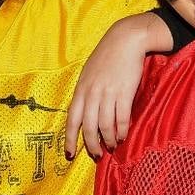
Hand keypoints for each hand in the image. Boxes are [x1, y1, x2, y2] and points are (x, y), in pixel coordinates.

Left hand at [65, 13, 154, 158]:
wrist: (125, 40)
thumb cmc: (106, 57)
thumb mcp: (88, 74)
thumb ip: (85, 93)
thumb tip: (84, 115)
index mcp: (80, 90)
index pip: (72, 120)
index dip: (70, 139)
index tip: (70, 154)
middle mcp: (92, 94)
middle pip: (88, 128)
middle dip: (92, 145)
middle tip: (97, 154)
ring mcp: (108, 94)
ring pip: (105, 126)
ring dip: (109, 140)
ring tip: (112, 146)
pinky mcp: (124, 93)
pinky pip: (121, 118)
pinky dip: (122, 130)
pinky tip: (123, 136)